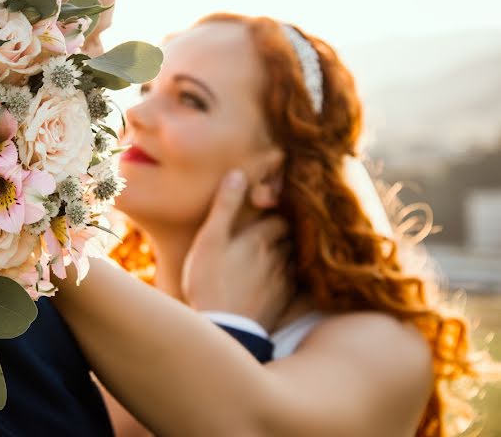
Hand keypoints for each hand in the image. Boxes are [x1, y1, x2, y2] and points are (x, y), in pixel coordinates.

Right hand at [181, 170, 292, 332]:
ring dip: (286, 255)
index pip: (280, 217)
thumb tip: (238, 174)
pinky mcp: (283, 303)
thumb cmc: (210, 282)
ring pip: (293, 260)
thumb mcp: (209, 240)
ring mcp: (283, 282)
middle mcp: (279, 257)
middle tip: (270, 231)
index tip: (266, 213)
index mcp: (261, 238)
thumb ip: (224, 207)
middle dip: (284, 233)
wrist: (224, 330)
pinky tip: (275, 281)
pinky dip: (287, 278)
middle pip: (290, 238)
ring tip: (271, 255)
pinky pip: (293, 284)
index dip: (274, 214)